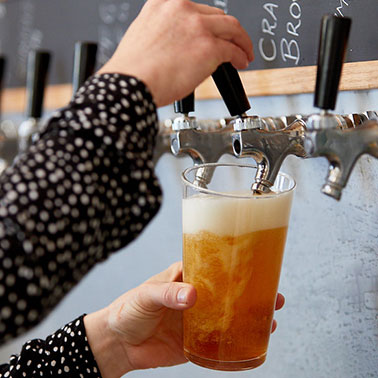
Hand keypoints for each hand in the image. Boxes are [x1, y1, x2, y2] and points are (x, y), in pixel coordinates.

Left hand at [84, 262, 283, 376]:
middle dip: (252, 292)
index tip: (257, 264)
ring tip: (272, 318)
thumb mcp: (145, 296)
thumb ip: (167, 294)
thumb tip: (192, 296)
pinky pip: (220, 340)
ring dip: (250, 316)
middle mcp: (196, 295)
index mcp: (186, 277)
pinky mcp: (195, 341)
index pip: (215, 266)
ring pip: (230, 315)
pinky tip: (252, 342)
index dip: (236, 264)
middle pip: (230, 291)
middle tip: (275, 295)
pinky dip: (237, 341)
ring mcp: (198, 318)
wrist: (117, 343)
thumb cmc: (128, 310)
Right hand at [97, 0, 253, 106]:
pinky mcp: (208, 47)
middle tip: (232, 43)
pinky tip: (240, 63)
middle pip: (216, 16)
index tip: (210, 31)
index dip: (206, 22)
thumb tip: (180, 47)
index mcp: (162, 4)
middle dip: (227, 31)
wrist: (131, 83)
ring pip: (231, 28)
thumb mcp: (143, 36)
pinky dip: (239, 56)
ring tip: (243, 53)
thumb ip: (164, 34)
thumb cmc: (133, 70)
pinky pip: (232, 50)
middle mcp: (181, 9)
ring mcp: (197, 26)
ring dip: (240, 41)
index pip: (194, 9)